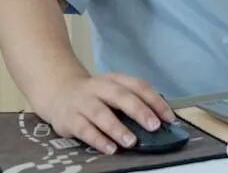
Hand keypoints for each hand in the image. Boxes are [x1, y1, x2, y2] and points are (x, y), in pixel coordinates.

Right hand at [35, 72, 175, 154]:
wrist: (59, 91)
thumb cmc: (94, 95)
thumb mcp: (113, 91)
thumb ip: (132, 102)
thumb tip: (159, 121)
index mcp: (114, 80)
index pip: (138, 86)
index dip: (155, 101)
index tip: (168, 117)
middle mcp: (98, 88)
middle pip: (120, 96)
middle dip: (138, 111)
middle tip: (153, 126)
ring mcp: (82, 102)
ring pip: (100, 113)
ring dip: (117, 128)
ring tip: (131, 141)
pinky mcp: (69, 118)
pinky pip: (84, 129)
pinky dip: (98, 139)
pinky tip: (110, 148)